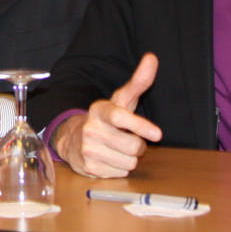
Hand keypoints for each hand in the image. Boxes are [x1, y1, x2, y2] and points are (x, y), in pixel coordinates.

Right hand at [53, 52, 161, 177]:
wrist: (73, 138)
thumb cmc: (106, 119)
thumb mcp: (121, 101)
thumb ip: (138, 81)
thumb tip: (152, 58)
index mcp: (100, 110)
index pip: (121, 117)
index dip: (140, 125)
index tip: (157, 134)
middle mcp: (91, 128)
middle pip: (133, 146)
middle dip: (137, 145)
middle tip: (128, 138)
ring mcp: (88, 149)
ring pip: (129, 162)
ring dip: (129, 158)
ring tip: (117, 149)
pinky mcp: (89, 168)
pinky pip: (121, 173)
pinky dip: (119, 168)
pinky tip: (109, 159)